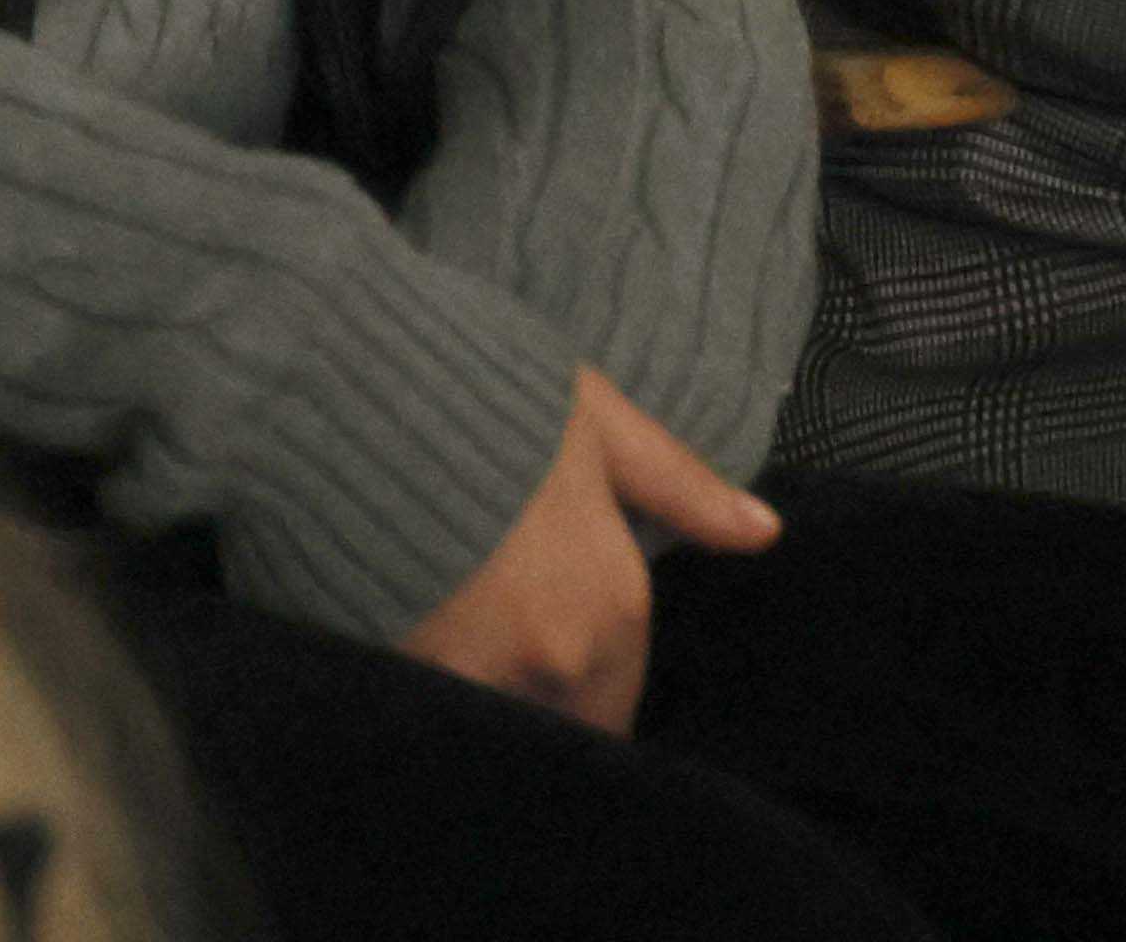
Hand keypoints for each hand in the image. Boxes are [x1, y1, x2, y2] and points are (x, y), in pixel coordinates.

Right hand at [397, 368, 781, 733]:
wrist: (361, 393)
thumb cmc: (487, 397)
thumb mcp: (601, 426)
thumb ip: (682, 490)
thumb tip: (764, 532)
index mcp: (613, 605)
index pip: (618, 706)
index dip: (593, 696)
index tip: (566, 676)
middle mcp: (558, 659)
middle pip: (564, 732)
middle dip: (546, 712)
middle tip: (510, 664)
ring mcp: (479, 677)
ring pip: (504, 730)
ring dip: (493, 705)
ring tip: (463, 656)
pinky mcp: (404, 681)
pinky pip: (436, 718)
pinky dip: (432, 702)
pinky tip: (413, 655)